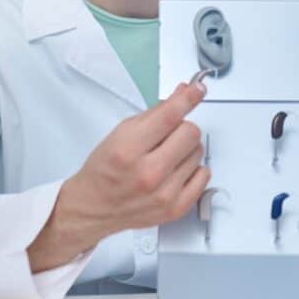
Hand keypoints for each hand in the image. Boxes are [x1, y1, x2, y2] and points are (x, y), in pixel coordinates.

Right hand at [28, 82, 209, 271]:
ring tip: (166, 156)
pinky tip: (176, 170)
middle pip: (190, 133)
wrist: (94, 206)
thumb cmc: (105, 169)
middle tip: (168, 135)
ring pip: (198, 152)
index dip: (187, 98)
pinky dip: (194, 169)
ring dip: (186, 149)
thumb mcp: (121, 132)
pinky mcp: (176, 209)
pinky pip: (204, 175)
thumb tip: (183, 93)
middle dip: (181, 128)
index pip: (169, 117)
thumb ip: (156, 112)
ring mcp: (164, 194)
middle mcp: (148, 174)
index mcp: (129, 150)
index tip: (197, 89)